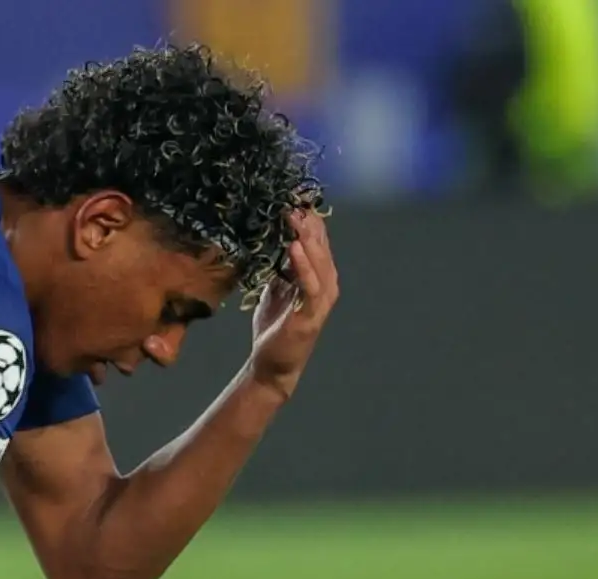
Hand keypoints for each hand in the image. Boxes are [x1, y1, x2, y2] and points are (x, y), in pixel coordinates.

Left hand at [248, 209, 340, 397]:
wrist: (273, 363)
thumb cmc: (275, 327)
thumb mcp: (275, 288)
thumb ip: (279, 266)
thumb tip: (271, 240)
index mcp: (318, 275)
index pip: (317, 240)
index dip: (307, 218)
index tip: (292, 196)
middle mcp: (326, 283)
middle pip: (320, 246)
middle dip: (307, 222)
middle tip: (293, 199)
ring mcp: (321, 299)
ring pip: (319, 261)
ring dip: (306, 238)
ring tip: (294, 217)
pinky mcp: (311, 314)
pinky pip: (310, 284)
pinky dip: (303, 265)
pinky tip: (293, 247)